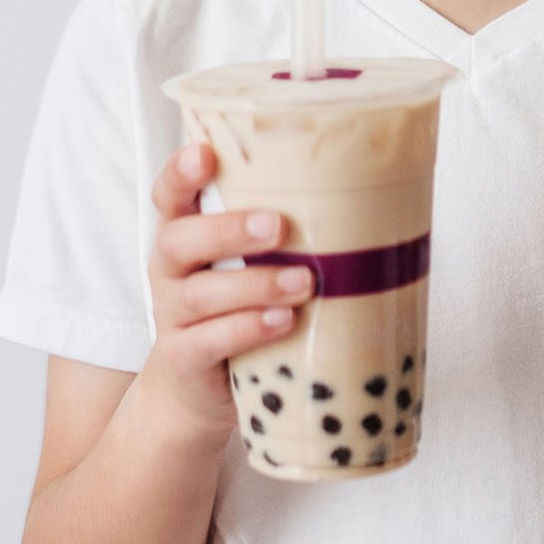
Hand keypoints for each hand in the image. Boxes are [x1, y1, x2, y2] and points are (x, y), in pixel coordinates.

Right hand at [144, 141, 314, 440]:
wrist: (201, 388)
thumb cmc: (240, 304)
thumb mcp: (251, 260)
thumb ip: (281, 231)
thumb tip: (374, 200)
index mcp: (185, 231)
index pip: (169, 193)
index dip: (181, 172)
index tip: (206, 154)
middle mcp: (170, 268)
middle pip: (179, 239)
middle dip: (228, 229)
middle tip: (278, 226)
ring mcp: (172, 315)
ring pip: (200, 293)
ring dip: (255, 285)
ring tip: (304, 283)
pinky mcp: (183, 358)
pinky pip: (208, 341)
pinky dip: (247, 329)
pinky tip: (282, 321)